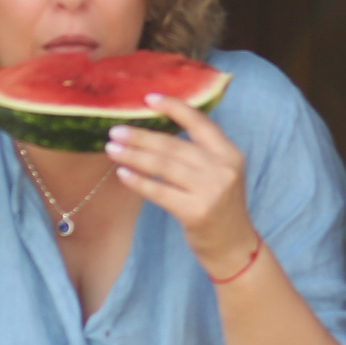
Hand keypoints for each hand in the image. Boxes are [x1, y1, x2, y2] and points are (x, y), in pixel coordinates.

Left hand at [106, 96, 257, 277]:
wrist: (234, 245)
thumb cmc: (220, 206)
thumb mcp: (221, 173)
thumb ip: (200, 153)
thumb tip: (155, 133)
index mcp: (230, 153)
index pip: (200, 122)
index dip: (174, 108)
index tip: (148, 98)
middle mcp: (223, 168)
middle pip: (173, 145)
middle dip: (141, 136)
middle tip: (115, 130)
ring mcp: (211, 190)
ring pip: (163, 166)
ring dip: (133, 156)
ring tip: (112, 149)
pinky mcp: (195, 212)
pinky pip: (159, 192)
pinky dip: (138, 182)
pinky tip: (122, 174)